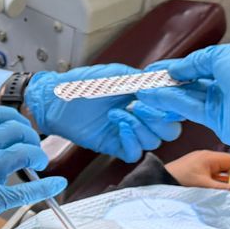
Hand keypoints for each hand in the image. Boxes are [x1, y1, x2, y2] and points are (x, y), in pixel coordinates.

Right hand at [0, 107, 66, 228]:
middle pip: (15, 130)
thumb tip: (1, 137)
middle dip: (31, 137)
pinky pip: (27, 189)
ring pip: (24, 152)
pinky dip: (47, 186)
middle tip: (33, 148)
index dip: (15, 118)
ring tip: (38, 164)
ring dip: (37, 156)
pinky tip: (57, 184)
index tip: (22, 126)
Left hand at [25, 66, 182, 161]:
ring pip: (154, 141)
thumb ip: (142, 80)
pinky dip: (131, 140)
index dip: (172, 105)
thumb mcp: (115, 75)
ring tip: (120, 112)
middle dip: (158, 118)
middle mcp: (140, 116)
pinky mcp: (115, 145)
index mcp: (144, 98)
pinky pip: (135, 153)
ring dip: (140, 126)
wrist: (56, 99)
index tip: (160, 96)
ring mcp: (128, 132)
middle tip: (139, 105)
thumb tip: (165, 82)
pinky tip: (118, 125)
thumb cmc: (81, 83)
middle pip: (169, 130)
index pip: (173, 108)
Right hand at [132, 45, 229, 153]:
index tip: (153, 69)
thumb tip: (175, 69)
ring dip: (166, 92)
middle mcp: (222, 83)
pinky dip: (173, 103)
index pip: (195, 64)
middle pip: (189, 81)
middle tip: (144, 81)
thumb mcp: (222, 57)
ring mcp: (218, 102)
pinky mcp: (214, 120)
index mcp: (227, 64)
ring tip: (144, 90)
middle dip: (167, 80)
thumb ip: (195, 61)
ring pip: (186, 96)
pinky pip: (189, 109)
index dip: (174, 66)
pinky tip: (157, 98)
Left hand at [165, 148, 229, 188]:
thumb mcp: (203, 185)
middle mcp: (208, 158)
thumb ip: (221, 188)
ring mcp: (204, 165)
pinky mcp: (199, 172)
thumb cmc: (180, 179)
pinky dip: (220, 183)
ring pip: (222, 172)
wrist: (160, 179)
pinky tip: (227, 191)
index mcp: (210, 157)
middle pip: (228, 166)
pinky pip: (214, 176)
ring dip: (229, 181)